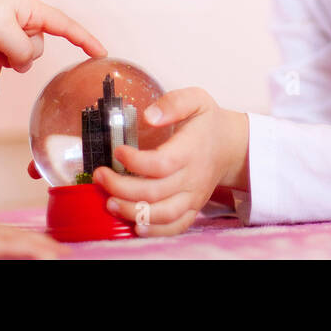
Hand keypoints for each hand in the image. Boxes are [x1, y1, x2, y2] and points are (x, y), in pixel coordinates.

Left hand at [0, 0, 105, 73]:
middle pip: (35, 49)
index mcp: (33, 11)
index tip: (101, 53)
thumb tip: (24, 64)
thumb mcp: (2, 32)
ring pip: (15, 55)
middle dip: (15, 56)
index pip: (67, 27)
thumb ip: (21, 53)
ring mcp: (8, 27)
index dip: (85, 40)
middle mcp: (24, 18)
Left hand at [93, 88, 248, 236]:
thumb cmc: (207, 122)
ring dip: (132, 212)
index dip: (135, 162)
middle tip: (100, 176)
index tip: (117, 152)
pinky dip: (154, 231)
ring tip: (109, 203)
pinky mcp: (193, 209)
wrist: (231, 146)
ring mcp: (193, 196)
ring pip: (163, 214)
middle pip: (156, 192)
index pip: (162, 163)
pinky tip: (134, 226)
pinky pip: (175, 227)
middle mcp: (193, 177)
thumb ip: (173, 103)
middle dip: (121, 188)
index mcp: (191, 150)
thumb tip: (149, 116)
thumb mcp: (196, 100)